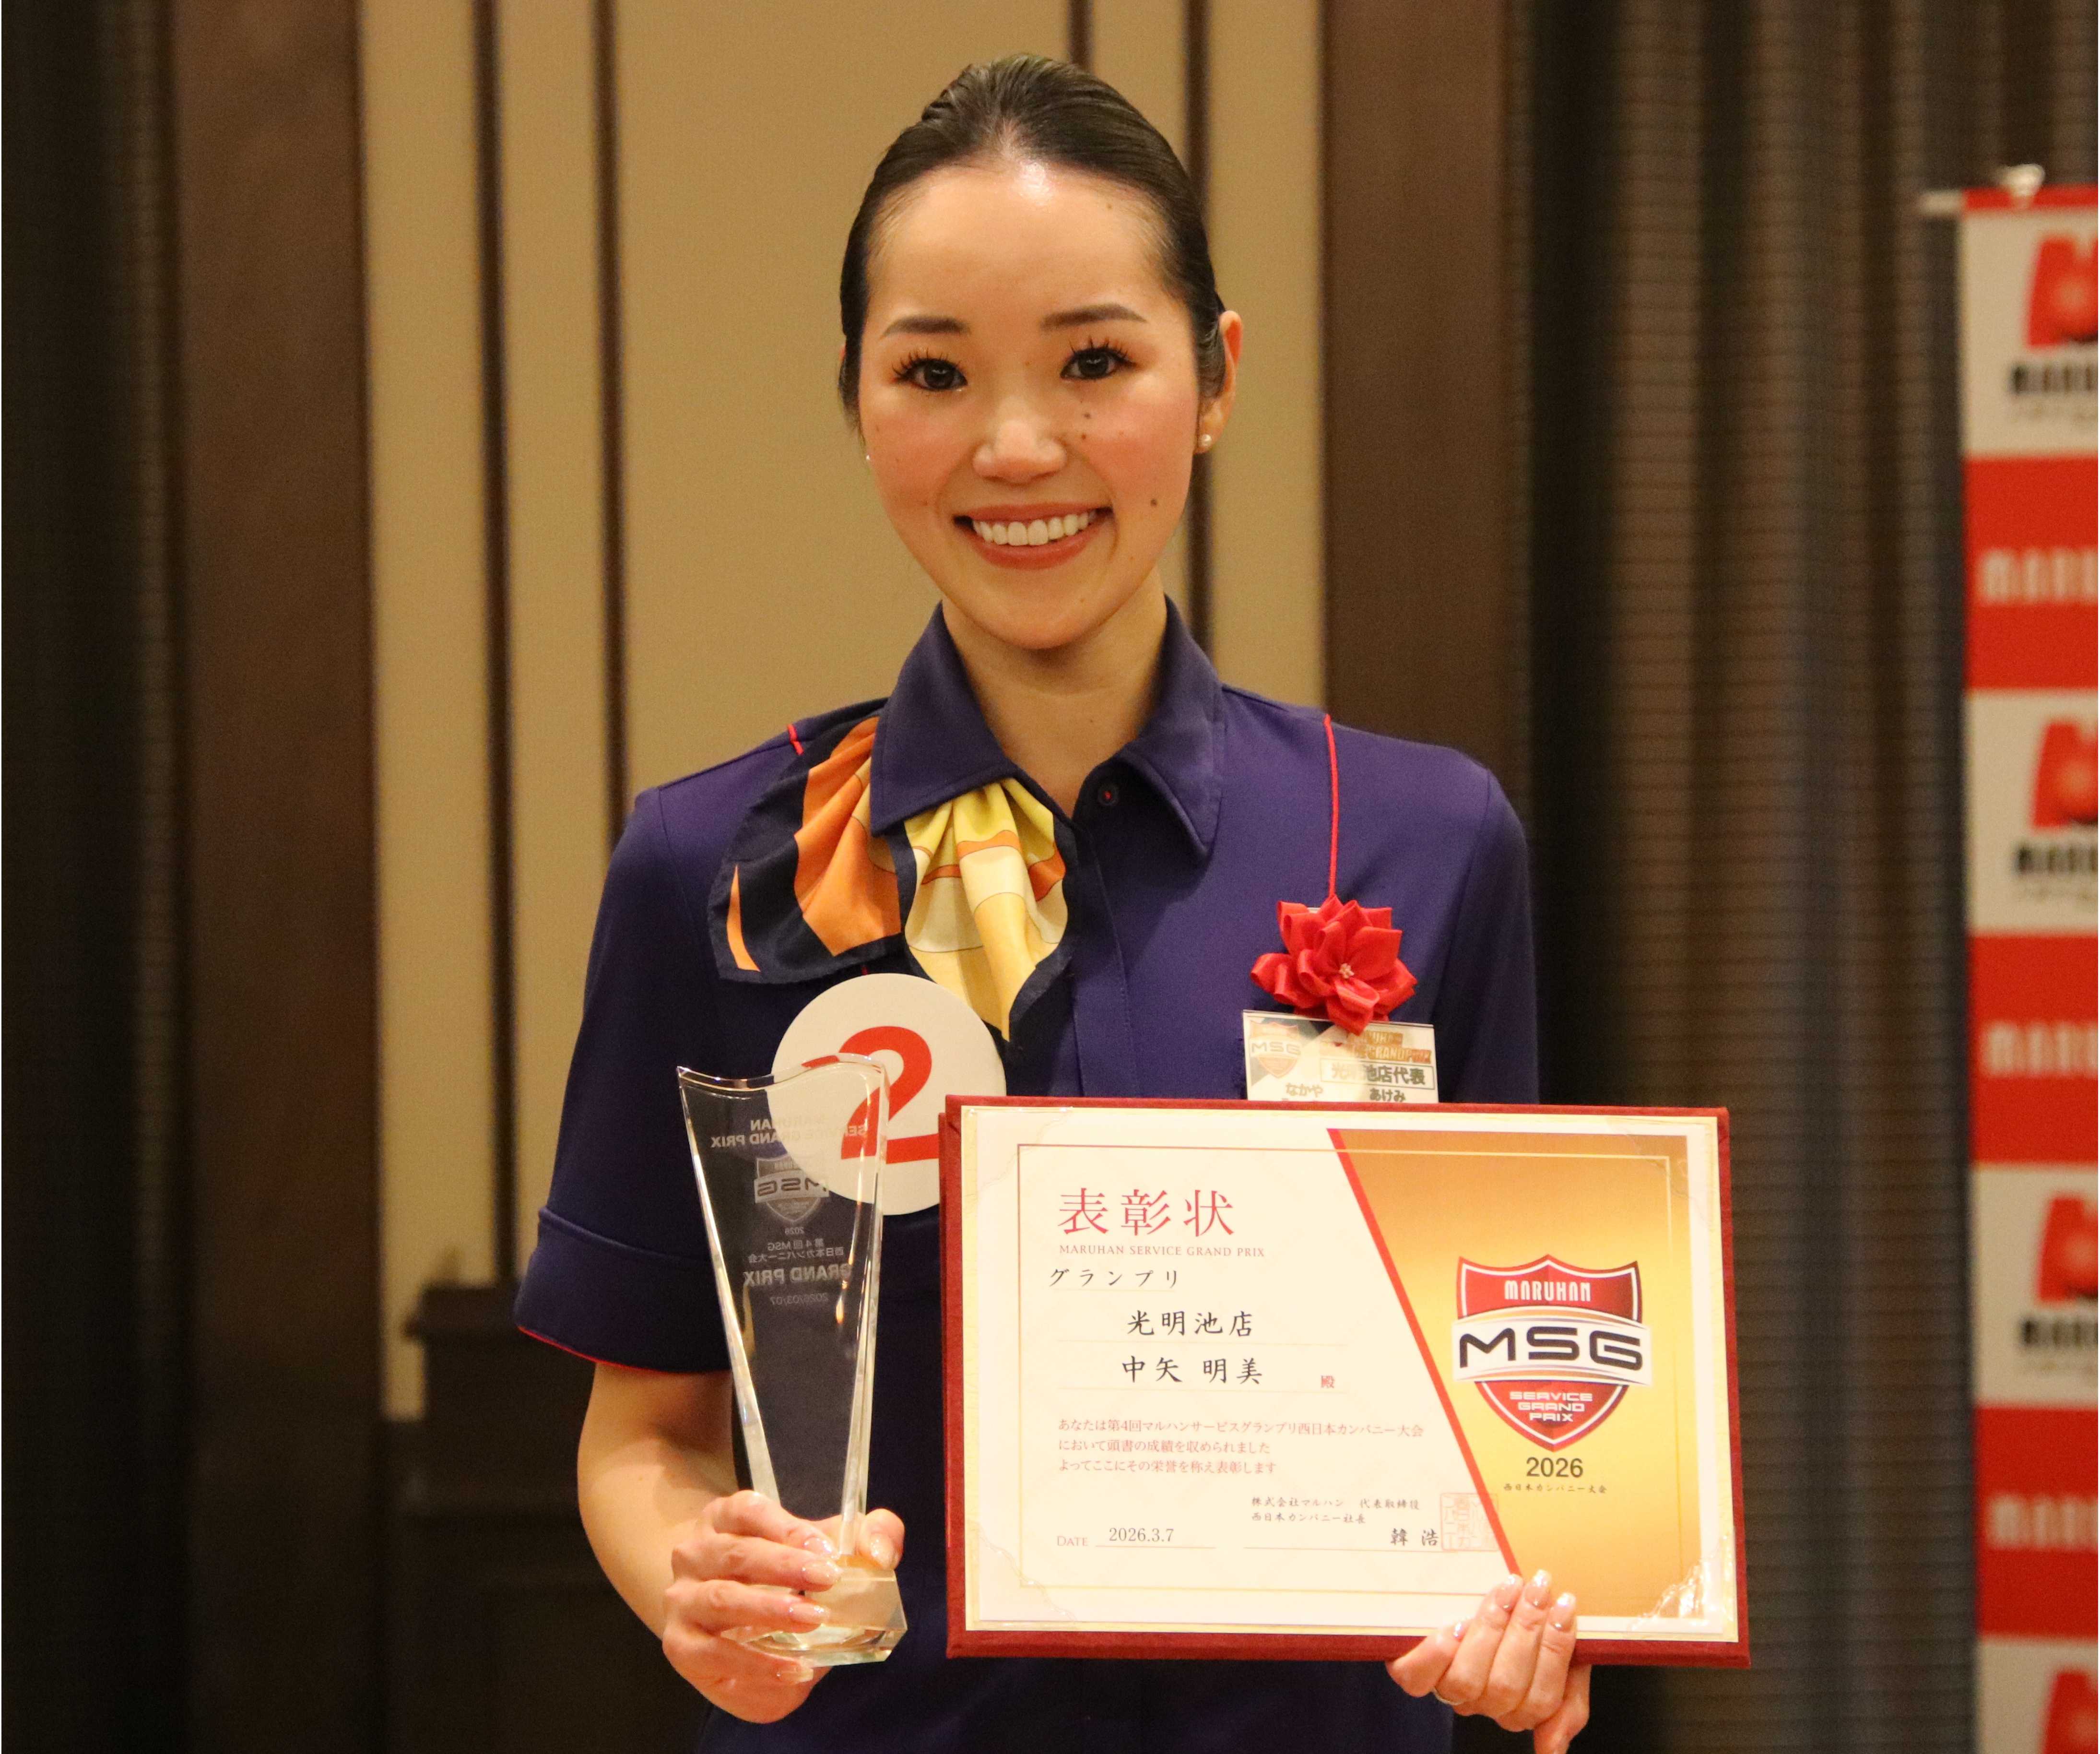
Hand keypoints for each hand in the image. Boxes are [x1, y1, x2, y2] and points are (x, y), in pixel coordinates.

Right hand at [660, 1488, 905, 1722]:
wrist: (732, 1623)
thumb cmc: (784, 1576)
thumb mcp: (825, 1547)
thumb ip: (867, 1535)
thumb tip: (881, 1552)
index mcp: (725, 1518)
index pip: (749, 1510)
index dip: (787, 1527)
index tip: (827, 1549)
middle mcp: (695, 1553)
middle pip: (736, 1554)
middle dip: (783, 1566)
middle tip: (827, 1581)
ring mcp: (683, 1599)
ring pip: (721, 1600)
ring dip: (769, 1611)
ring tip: (813, 1620)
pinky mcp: (682, 1645)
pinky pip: (714, 1653)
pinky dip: (756, 1662)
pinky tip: (794, 1667)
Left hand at [1387, 1570, 1590, 1752]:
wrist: (1492, 1602)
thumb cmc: (1525, 1631)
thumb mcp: (1563, 1666)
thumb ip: (1567, 1707)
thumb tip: (1553, 1752)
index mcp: (1518, 1708)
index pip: (1541, 1700)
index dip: (1555, 1651)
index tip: (1565, 1605)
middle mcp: (1481, 1703)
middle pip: (1505, 1686)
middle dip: (1526, 1631)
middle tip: (1537, 1589)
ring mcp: (1446, 1688)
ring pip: (1467, 1679)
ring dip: (1491, 1630)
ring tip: (1507, 1590)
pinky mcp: (1411, 1672)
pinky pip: (1416, 1678)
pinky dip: (1435, 1655)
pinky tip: (1455, 1626)